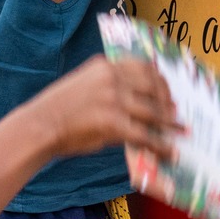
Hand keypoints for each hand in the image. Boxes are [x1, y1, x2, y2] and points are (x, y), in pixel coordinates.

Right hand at [25, 55, 176, 159]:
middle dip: (167, 101)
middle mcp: (112, 78)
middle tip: (175, 113)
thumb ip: (105, 84)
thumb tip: (130, 98)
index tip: (166, 89)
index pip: (142, 66)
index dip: (159, 79)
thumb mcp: (82, 84)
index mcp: (104, 66)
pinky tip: (170, 153)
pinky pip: (146, 136)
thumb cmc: (57, 110)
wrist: (39, 126)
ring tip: (179, 131)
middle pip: (153, 87)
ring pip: (153, 111)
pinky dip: (162, 146)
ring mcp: (114, 100)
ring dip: (170, 124)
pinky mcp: (114, 123)